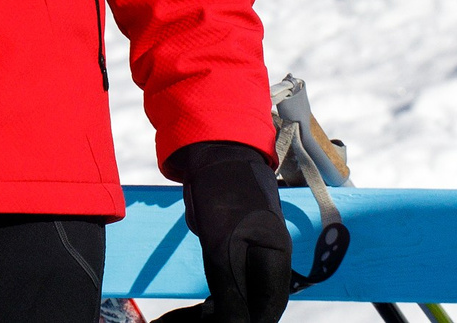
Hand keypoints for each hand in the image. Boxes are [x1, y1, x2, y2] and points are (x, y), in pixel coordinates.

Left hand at [154, 142, 291, 322]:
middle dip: (226, 318)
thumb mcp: (222, 243)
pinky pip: (224, 282)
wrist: (213, 150)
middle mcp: (269, 261)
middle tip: (187, 322)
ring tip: (180, 320)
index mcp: (276, 261)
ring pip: (236, 297)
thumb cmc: (223, 192)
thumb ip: (229, 287)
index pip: (266, 309)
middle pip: (252, 306)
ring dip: (214, 312)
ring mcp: (251, 254)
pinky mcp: (232, 248)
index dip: (243, 322)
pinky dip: (209, 297)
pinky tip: (186, 310)